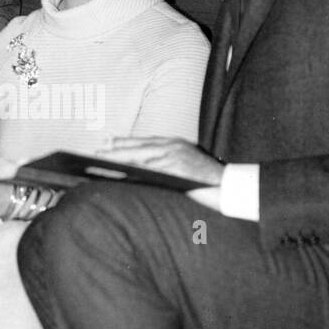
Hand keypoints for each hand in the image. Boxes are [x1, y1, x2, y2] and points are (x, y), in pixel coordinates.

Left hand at [96, 136, 225, 185]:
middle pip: (138, 147)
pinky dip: (134, 171)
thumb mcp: (185, 168)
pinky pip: (151, 169)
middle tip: (95, 152)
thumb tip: (140, 171)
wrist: (233, 187)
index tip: (105, 143)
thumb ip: (165, 166)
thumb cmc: (208, 183)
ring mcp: (175, 156)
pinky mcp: (178, 168)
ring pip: (140, 156)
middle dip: (115, 150)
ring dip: (119, 159)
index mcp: (175, 144)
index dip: (123, 142)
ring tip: (101, 163)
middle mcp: (173, 146)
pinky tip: (121, 174)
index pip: (144, 142)